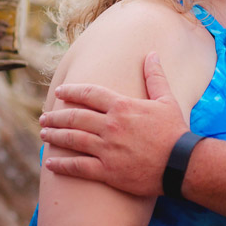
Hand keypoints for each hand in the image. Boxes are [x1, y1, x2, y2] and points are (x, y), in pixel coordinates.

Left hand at [40, 52, 188, 196]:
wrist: (181, 164)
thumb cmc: (175, 131)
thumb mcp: (166, 100)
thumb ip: (155, 77)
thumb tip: (152, 54)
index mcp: (122, 107)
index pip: (90, 94)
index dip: (72, 92)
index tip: (60, 92)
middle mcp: (111, 126)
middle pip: (75, 117)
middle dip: (56, 116)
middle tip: (44, 117)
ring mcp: (107, 149)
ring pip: (72, 140)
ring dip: (55, 136)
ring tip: (44, 134)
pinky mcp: (108, 171)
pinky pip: (78, 167)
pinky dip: (62, 165)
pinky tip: (50, 163)